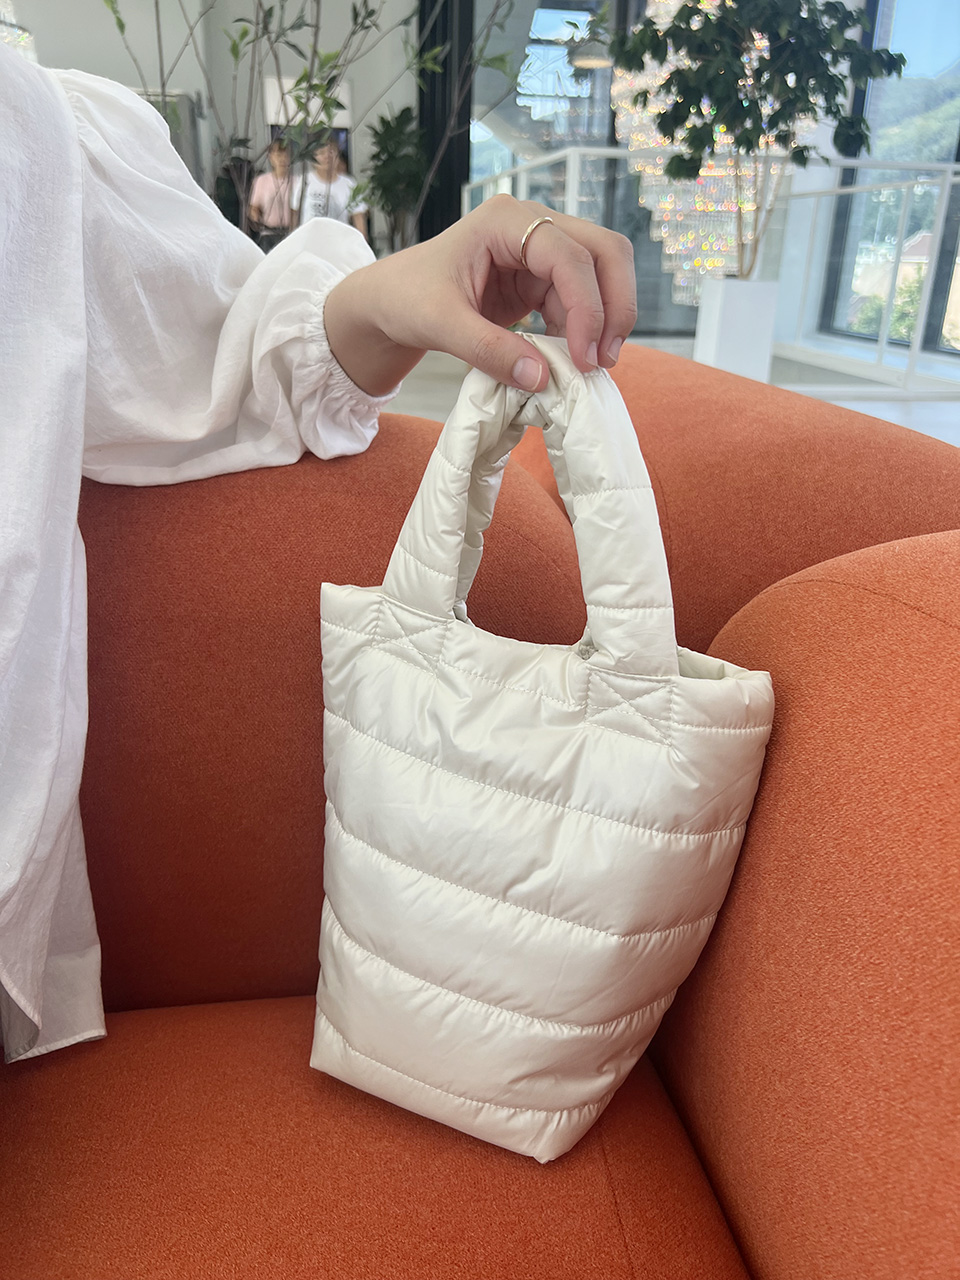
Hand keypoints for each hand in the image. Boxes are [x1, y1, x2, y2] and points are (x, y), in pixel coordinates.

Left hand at [323, 194, 636, 396]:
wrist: (389, 303)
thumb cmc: (405, 299)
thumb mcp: (440, 325)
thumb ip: (488, 351)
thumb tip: (541, 379)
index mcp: (505, 220)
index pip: (570, 255)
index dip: (587, 306)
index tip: (584, 358)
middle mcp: (531, 226)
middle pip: (603, 251)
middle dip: (614, 305)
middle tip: (605, 361)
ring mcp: (539, 252)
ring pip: (599, 275)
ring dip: (603, 321)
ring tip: (592, 368)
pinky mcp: (540, 280)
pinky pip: (579, 301)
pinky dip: (582, 331)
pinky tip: (571, 362)